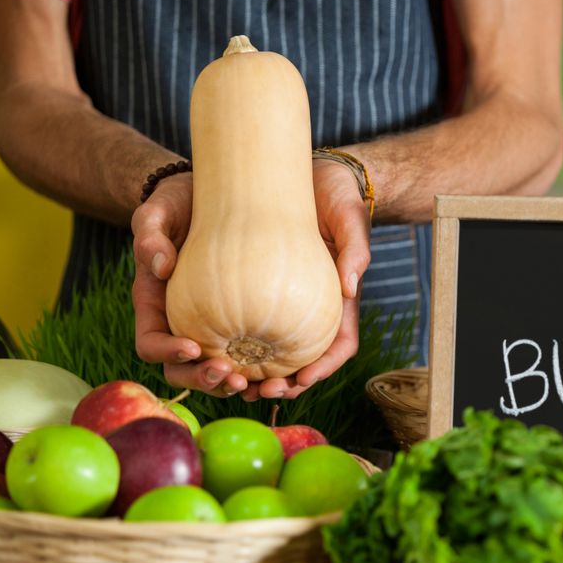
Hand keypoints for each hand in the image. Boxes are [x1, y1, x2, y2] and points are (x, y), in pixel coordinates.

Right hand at [131, 173, 248, 396]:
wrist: (219, 198)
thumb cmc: (182, 202)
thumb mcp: (161, 209)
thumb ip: (151, 233)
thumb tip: (160, 266)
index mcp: (156, 307)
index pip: (151, 344)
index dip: (168, 353)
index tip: (195, 348)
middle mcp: (183, 324)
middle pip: (185, 370)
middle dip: (206, 380)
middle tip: (234, 376)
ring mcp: (214, 328)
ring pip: (221, 372)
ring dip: (237, 386)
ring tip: (259, 383)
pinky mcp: (246, 322)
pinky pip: (253, 357)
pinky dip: (266, 371)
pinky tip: (288, 373)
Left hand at [241, 159, 371, 400]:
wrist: (308, 172)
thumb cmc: (335, 193)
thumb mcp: (350, 215)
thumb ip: (355, 248)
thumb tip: (351, 289)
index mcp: (337, 297)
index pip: (339, 345)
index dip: (323, 368)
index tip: (302, 381)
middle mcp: (309, 304)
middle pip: (301, 359)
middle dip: (283, 384)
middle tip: (257, 390)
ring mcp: (281, 297)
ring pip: (269, 349)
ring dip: (252, 371)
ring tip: (229, 379)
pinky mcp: (253, 283)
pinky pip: (240, 320)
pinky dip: (229, 341)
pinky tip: (207, 347)